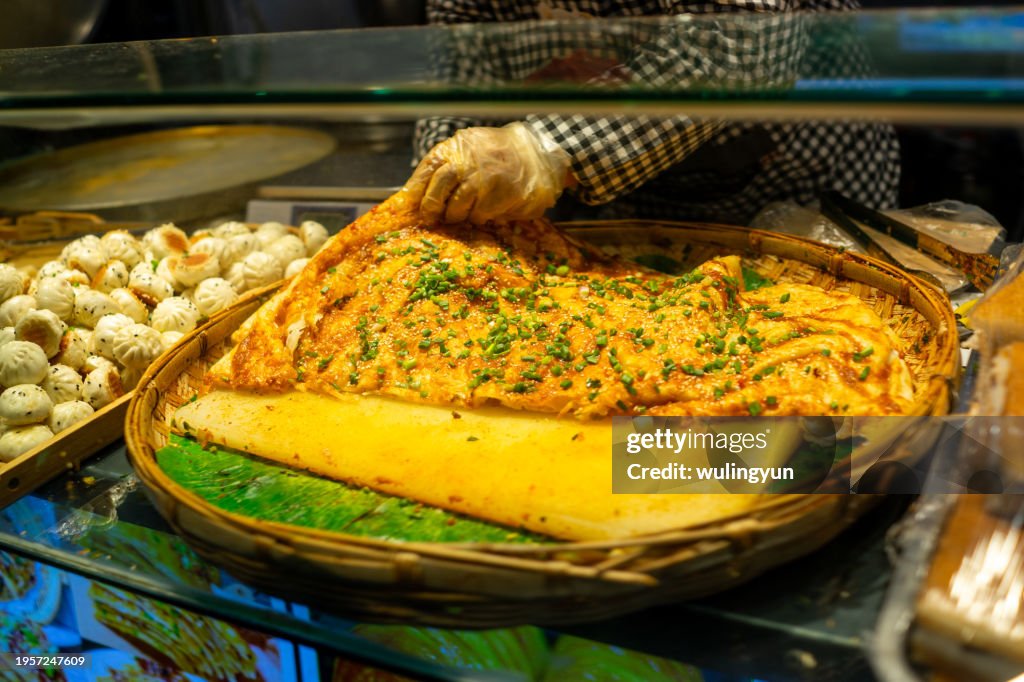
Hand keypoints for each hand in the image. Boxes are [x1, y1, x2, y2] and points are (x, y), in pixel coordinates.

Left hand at [400, 122, 570, 223]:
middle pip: (438, 190)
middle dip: (432, 208)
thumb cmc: (497, 154)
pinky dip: (479, 217)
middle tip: (432, 218)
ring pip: (458, 207)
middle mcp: (468, 160)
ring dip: (456, 216)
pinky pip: (481, 214)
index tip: (410, 206)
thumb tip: (416, 193)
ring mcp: (486, 178)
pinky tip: (486, 209)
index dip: (415, 191)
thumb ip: (445, 166)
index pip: (427, 169)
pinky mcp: (502, 195)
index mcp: (456, 147)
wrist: (537, 152)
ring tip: (463, 213)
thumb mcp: (468, 149)